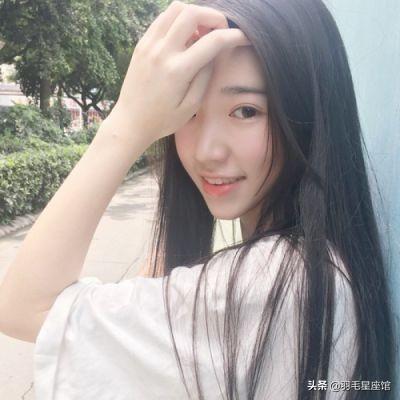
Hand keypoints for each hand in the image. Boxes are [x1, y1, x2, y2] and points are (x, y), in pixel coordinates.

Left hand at [108, 0, 250, 143]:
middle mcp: (162, 52)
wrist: (130, 122)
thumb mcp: (190, 107)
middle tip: (220, 30)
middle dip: (214, 16)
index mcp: (178, 71)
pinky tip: (184, 36)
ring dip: (194, 13)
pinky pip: (162, 19)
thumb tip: (214, 54)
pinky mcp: (141, 44)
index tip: (242, 38)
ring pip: (175, 9)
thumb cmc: (162, 120)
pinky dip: (178, 20)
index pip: (212, 41)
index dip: (233, 36)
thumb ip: (205, 77)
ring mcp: (149, 45)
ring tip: (202, 32)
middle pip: (192, 13)